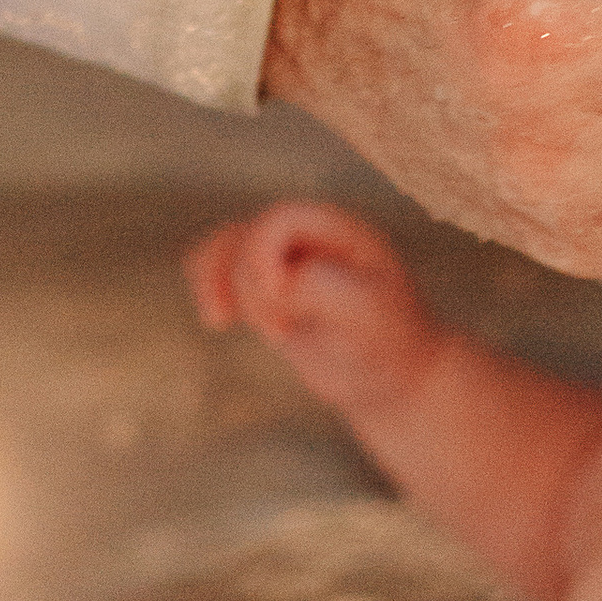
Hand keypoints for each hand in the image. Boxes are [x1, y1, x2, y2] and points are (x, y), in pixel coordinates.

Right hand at [186, 200, 440, 413]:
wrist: (393, 381)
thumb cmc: (388, 346)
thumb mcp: (364, 316)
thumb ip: (319, 288)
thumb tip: (273, 281)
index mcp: (339, 231)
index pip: (279, 218)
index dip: (261, 255)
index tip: (277, 301)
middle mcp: (309, 238)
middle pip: (245, 235)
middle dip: (248, 287)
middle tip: (282, 334)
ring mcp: (285, 262)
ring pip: (224, 246)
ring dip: (214, 283)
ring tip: (220, 321)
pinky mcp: (267, 289)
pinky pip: (218, 268)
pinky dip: (208, 288)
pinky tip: (220, 320)